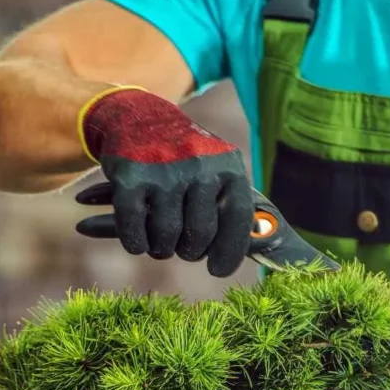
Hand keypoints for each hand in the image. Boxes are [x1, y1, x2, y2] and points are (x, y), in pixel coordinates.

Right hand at [74, 87, 253, 276]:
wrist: (140, 119)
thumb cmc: (185, 159)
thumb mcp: (217, 169)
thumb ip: (233, 203)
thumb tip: (259, 242)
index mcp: (228, 166)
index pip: (237, 218)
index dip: (229, 251)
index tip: (217, 270)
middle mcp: (199, 165)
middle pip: (200, 234)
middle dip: (190, 251)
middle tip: (183, 250)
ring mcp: (163, 171)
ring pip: (165, 236)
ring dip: (161, 249)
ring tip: (160, 243)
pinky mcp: (130, 177)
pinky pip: (134, 230)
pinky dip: (136, 244)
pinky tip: (139, 242)